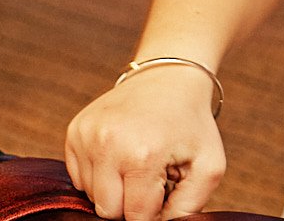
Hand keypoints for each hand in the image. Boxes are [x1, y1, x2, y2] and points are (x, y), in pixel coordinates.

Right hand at [65, 69, 225, 219]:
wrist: (170, 76)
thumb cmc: (191, 123)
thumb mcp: (209, 166)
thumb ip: (188, 209)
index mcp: (142, 155)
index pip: (136, 217)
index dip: (153, 212)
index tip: (165, 191)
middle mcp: (108, 144)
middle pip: (108, 210)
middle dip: (130, 204)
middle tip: (151, 179)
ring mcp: (87, 134)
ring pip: (91, 195)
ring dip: (114, 188)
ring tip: (137, 162)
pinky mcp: (75, 130)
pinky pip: (79, 177)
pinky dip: (100, 174)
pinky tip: (120, 154)